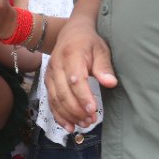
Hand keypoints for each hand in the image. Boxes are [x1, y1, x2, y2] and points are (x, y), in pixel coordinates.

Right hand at [45, 12, 116, 130]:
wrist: (71, 32)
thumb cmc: (89, 42)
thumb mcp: (101, 50)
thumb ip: (104, 67)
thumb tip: (111, 83)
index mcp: (71, 55)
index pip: (75, 80)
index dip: (83, 97)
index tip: (93, 110)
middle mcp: (56, 65)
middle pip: (63, 92)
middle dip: (76, 110)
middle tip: (92, 120)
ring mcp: (49, 74)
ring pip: (55, 99)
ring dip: (69, 115)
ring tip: (84, 124)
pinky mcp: (47, 81)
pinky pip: (50, 101)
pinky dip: (58, 115)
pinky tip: (69, 126)